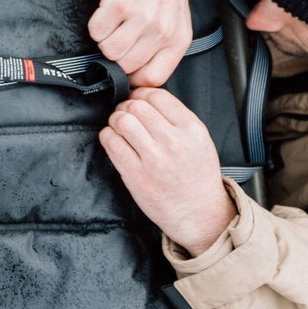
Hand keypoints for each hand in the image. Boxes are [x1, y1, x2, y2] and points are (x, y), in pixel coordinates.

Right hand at [88, 0, 196, 86]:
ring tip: (114, 22)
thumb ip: (161, 50)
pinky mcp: (119, 3)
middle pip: (125, 66)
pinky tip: (108, 11)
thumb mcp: (176, 22)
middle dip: (117, 55)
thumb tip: (136, 76)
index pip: (152, 79)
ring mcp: (141, 17)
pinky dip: (96, 24)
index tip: (125, 68)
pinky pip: (96, 30)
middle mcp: (162, 31)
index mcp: (178, 40)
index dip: (133, 78)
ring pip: (108, 51)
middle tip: (120, 35)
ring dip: (105, 39)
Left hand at [96, 87, 236, 256]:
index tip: (136, 100)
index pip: (157, 95)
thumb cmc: (198, 178)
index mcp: (192, 129)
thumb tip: (145, 98)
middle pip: (136, 106)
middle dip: (126, 107)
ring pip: (122, 121)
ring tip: (119, 128)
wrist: (200, 214)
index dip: (141, 94)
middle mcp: (173, 141)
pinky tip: (114, 141)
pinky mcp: (135, 174)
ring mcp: (153, 159)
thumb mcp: (200, 141)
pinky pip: (111, 143)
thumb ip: (177, 119)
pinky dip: (107, 137)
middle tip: (125, 115)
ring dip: (115, 121)